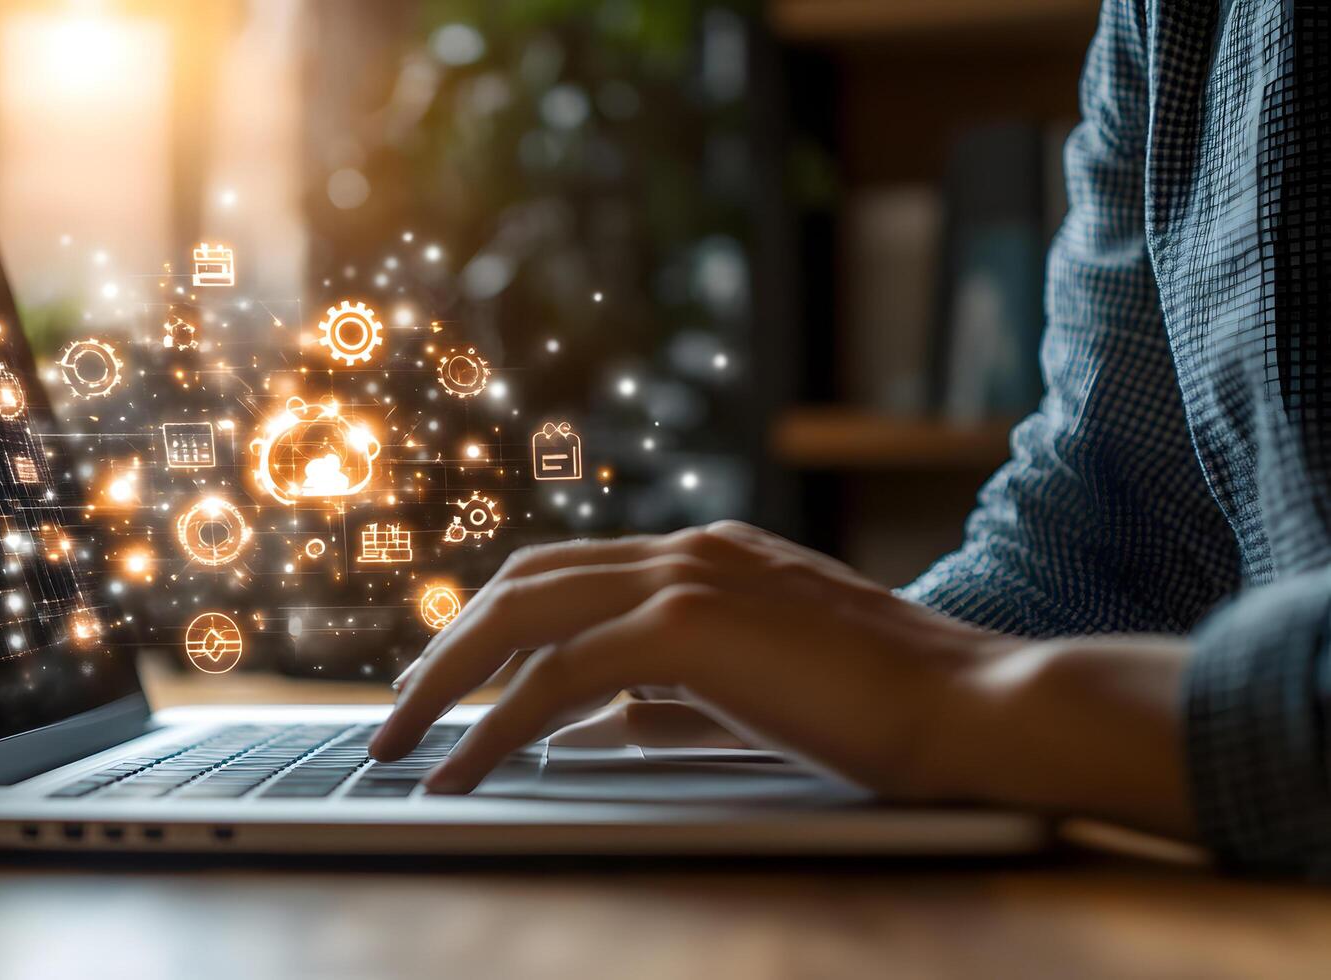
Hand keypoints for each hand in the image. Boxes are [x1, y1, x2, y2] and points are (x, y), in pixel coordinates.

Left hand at [370, 521, 1004, 794]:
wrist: (974, 705)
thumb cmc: (884, 709)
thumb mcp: (760, 693)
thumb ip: (671, 699)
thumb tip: (588, 725)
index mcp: (704, 557)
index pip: (565, 575)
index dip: (494, 625)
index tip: (449, 675)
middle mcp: (685, 552)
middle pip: (523, 583)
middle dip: (449, 647)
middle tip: (402, 709)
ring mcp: (687, 579)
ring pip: (523, 618)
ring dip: (451, 682)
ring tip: (404, 742)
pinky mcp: (690, 628)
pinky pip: (558, 676)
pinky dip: (497, 725)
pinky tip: (466, 769)